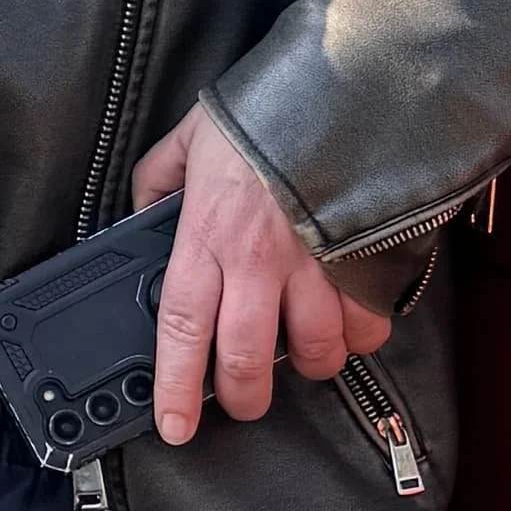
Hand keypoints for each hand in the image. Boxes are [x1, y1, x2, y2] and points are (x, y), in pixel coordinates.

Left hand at [131, 106, 390, 445]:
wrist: (340, 85)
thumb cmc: (262, 112)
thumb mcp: (187, 138)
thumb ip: (158, 182)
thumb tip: (144, 214)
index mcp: (207, 236)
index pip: (180, 330)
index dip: (175, 388)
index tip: (173, 425)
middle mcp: (257, 263)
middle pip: (246, 362)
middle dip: (242, 397)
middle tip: (241, 400)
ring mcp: (315, 268)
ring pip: (314, 353)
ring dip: (306, 365)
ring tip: (299, 354)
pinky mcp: (362, 262)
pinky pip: (366, 324)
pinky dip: (359, 333)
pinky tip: (347, 321)